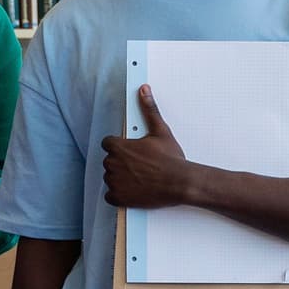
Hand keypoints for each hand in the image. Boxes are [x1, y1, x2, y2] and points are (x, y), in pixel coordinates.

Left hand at [101, 87, 194, 208]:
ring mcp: (114, 182)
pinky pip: (110, 196)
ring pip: (110, 178)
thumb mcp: (160, 131)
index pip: (108, 144)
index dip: (120, 147)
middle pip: (109, 161)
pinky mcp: (118, 197)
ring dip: (120, 179)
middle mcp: (113, 164)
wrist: (180, 183)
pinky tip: (133, 191)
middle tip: (139, 167)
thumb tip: (144, 90)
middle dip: (121, 163)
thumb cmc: (170, 159)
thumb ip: (149, 110)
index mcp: (119, 147)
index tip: (131, 152)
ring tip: (139, 179)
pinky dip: (119, 195)